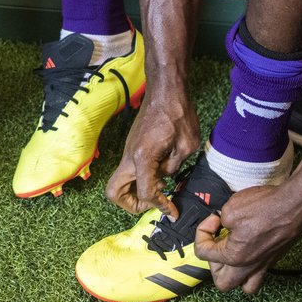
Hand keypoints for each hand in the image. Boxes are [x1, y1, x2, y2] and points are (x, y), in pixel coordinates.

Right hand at [105, 93, 199, 217]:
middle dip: (132, 204)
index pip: (145, 192)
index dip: (160, 206)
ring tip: (158, 188)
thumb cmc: (178, 114)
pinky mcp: (131, 147)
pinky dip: (140, 179)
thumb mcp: (186, 146)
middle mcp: (129, 156)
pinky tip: (159, 172)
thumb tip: (164, 177)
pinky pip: (129, 171)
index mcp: (143, 156)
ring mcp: (127, 151)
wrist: (165, 91)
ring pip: (119, 182)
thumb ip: (173, 167)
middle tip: (152, 202)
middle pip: (114, 192)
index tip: (173, 211)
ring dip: (135, 192)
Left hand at [194, 182, 301, 293]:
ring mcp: (263, 265)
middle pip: (222, 282)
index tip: (213, 219)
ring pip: (243, 285)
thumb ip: (219, 222)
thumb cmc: (266, 208)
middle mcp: (249, 266)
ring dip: (232, 273)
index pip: (203, 253)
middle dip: (214, 264)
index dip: (202, 231)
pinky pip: (258, 274)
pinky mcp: (273, 258)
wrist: (295, 206)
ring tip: (230, 252)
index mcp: (234, 257)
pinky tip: (247, 247)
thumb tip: (223, 224)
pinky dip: (249, 267)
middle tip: (216, 243)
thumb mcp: (230, 208)